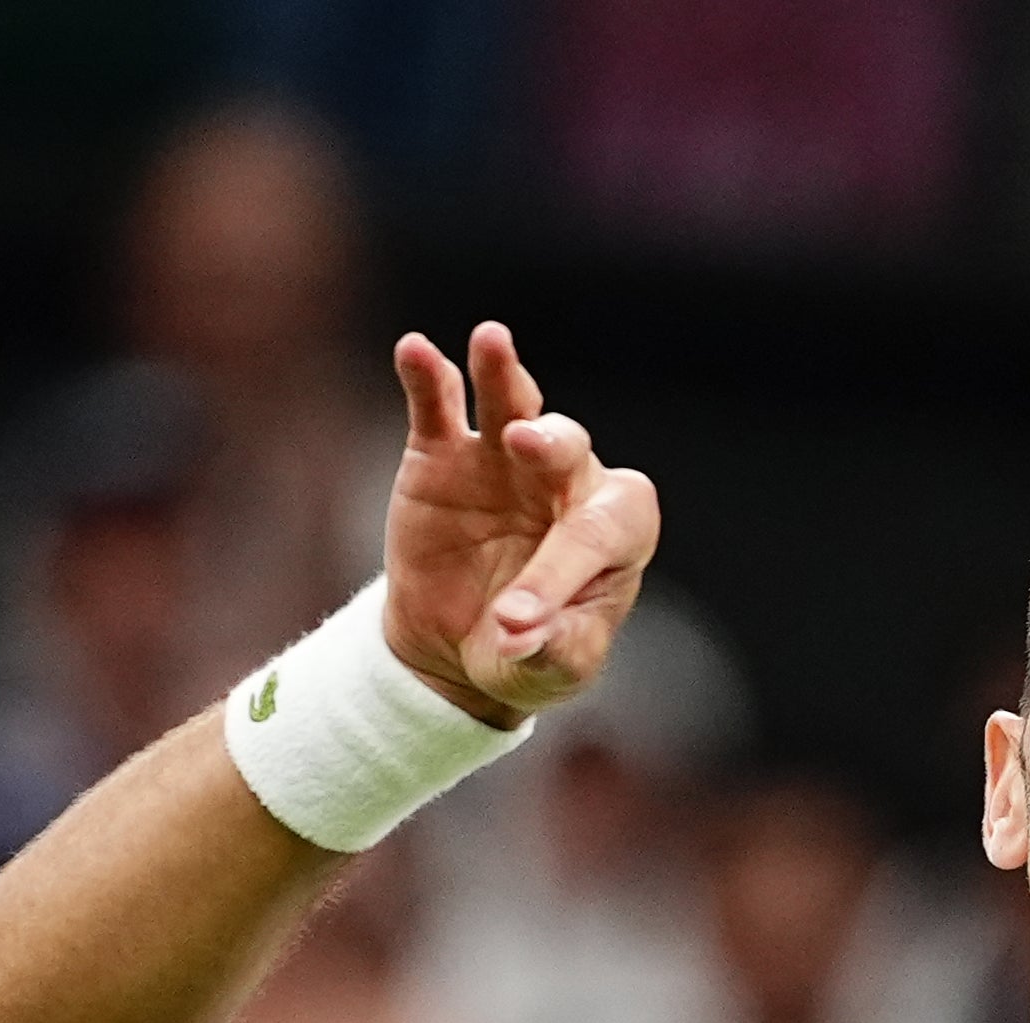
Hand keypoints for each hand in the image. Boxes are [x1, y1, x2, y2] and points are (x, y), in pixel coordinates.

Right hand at [380, 321, 660, 729]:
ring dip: (503, 373)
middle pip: (569, 448)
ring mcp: (504, 459)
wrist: (459, 649)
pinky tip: (415, 350)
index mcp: (614, 534)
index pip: (600, 532)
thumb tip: (522, 636)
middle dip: (551, 445)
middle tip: (525, 445)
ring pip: (514, 402)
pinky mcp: (443, 452)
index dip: (562, 571)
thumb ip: (550, 654)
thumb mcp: (549, 673)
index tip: (514, 623)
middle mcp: (567, 483)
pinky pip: (438, 405)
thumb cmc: (528, 656)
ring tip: (491, 342)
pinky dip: (427, 376)